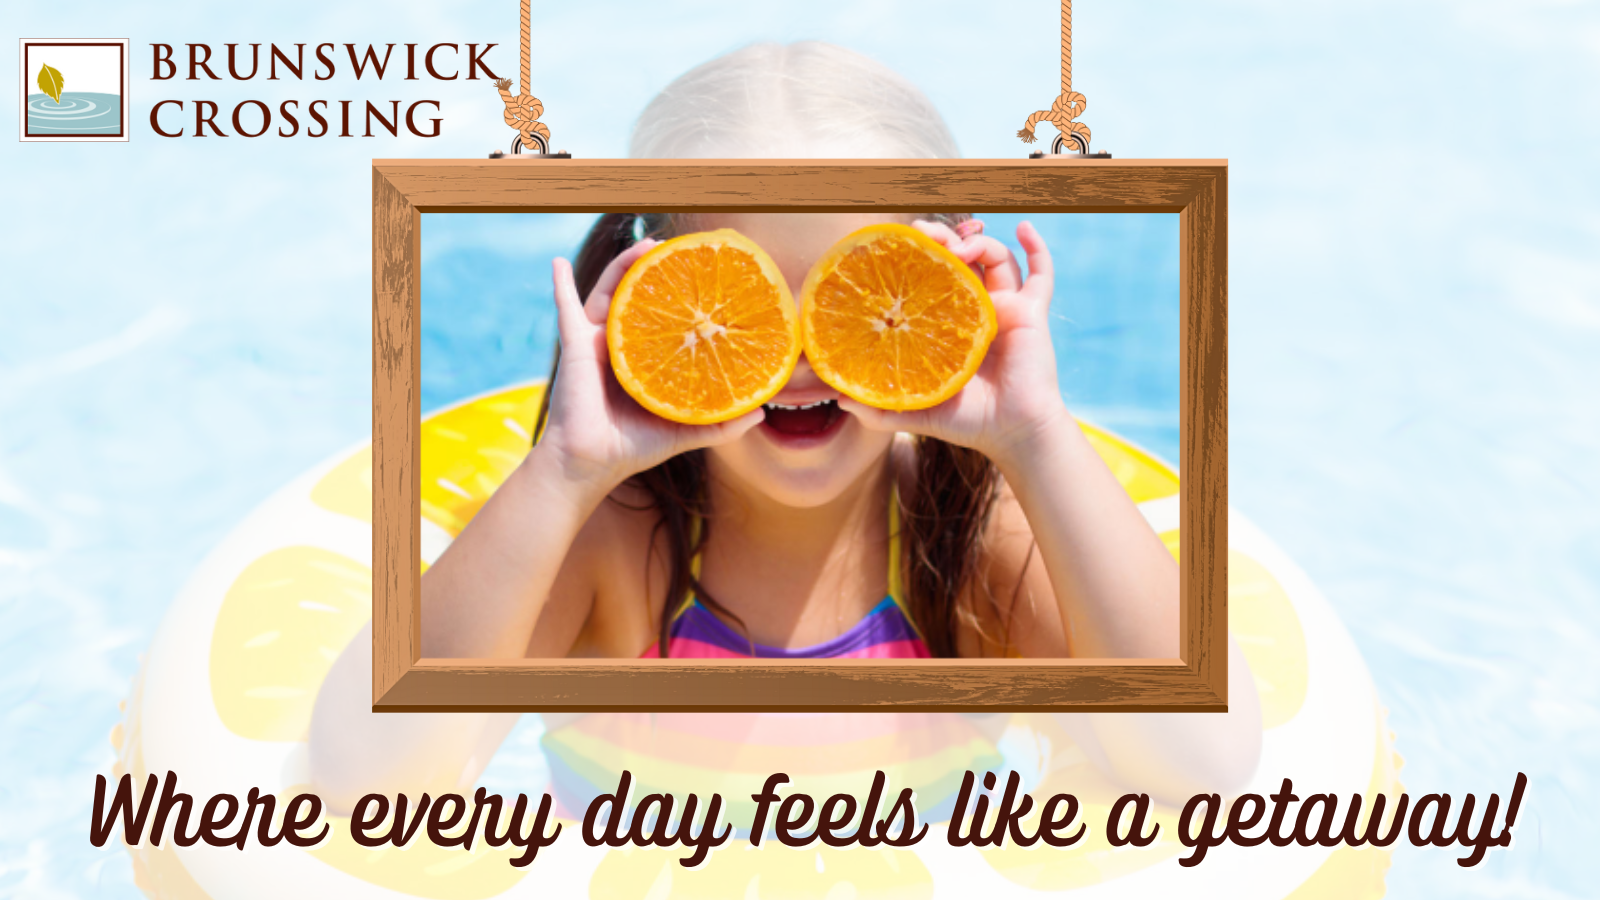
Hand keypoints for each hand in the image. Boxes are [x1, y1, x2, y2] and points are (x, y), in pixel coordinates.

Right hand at [537, 241, 763, 495]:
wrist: (590, 464)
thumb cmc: (632, 448)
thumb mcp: (685, 431)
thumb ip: (722, 424)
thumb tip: (762, 414)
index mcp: (642, 360)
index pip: (662, 319)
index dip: (679, 296)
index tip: (700, 274)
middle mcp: (618, 346)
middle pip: (638, 297)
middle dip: (655, 269)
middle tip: (677, 249)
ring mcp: (594, 342)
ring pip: (609, 292)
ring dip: (624, 265)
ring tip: (646, 245)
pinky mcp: (575, 346)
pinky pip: (565, 308)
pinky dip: (561, 285)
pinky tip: (558, 262)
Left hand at [839, 220, 1070, 466]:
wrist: (1011, 433)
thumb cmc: (968, 422)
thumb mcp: (916, 411)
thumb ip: (878, 408)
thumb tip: (838, 398)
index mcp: (951, 325)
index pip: (934, 278)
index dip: (920, 258)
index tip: (902, 245)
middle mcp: (978, 309)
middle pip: (964, 259)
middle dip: (944, 239)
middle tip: (926, 236)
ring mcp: (1007, 308)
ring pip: (997, 258)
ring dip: (978, 242)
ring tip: (959, 247)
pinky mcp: (1031, 313)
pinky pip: (1042, 273)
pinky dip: (1037, 247)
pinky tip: (1026, 227)